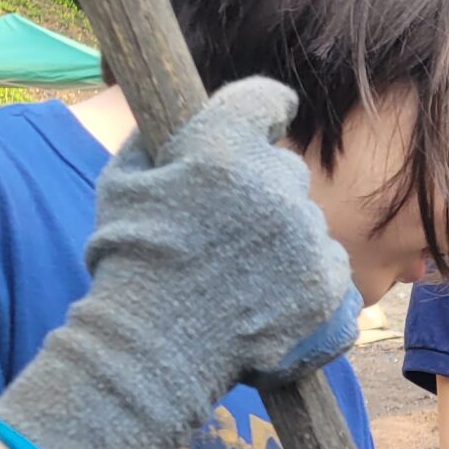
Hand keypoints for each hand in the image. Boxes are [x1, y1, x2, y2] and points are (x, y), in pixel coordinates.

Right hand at [0, 77, 357, 448]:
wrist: (154, 350)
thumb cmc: (129, 264)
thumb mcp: (120, 183)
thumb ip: (154, 141)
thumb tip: (175, 122)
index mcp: (224, 150)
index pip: (264, 98)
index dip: (265, 108)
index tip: (270, 116)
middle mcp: (276, 186)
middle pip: (285, 169)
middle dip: (260, 189)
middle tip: (225, 229)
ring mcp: (308, 237)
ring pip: (307, 221)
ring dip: (283, 238)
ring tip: (239, 275)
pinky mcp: (327, 284)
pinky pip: (327, 265)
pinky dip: (305, 278)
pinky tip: (266, 299)